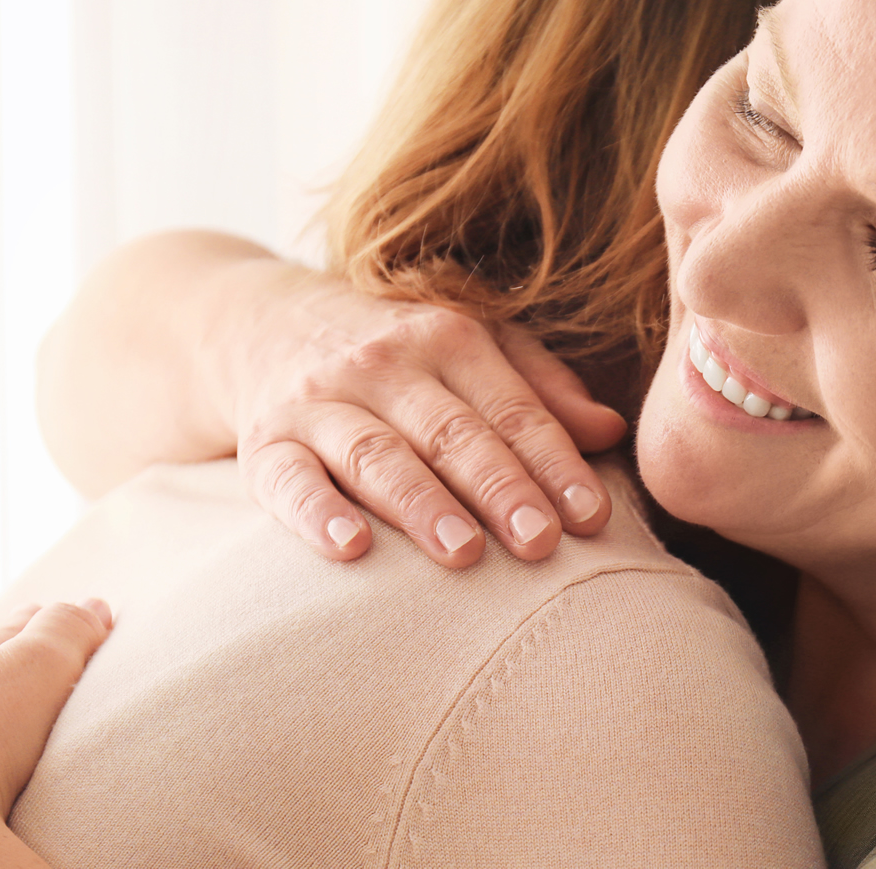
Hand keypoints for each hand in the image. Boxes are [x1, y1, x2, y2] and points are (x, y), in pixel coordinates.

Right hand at [221, 262, 628, 567]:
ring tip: (463, 551)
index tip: (591, 518)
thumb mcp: (473, 345)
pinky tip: (350, 548)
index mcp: (447, 338)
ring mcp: (320, 401)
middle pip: (451, 431)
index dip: (553, 463)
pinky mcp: (267, 442)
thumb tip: (610, 432)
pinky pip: (290, 480)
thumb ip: (541, 387)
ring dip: (421, 503)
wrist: (266, 323)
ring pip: (377, 453)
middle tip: (540, 541)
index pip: (511, 408)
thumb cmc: (398, 350)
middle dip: (499, 487)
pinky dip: (316, 513)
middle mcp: (383, 364)